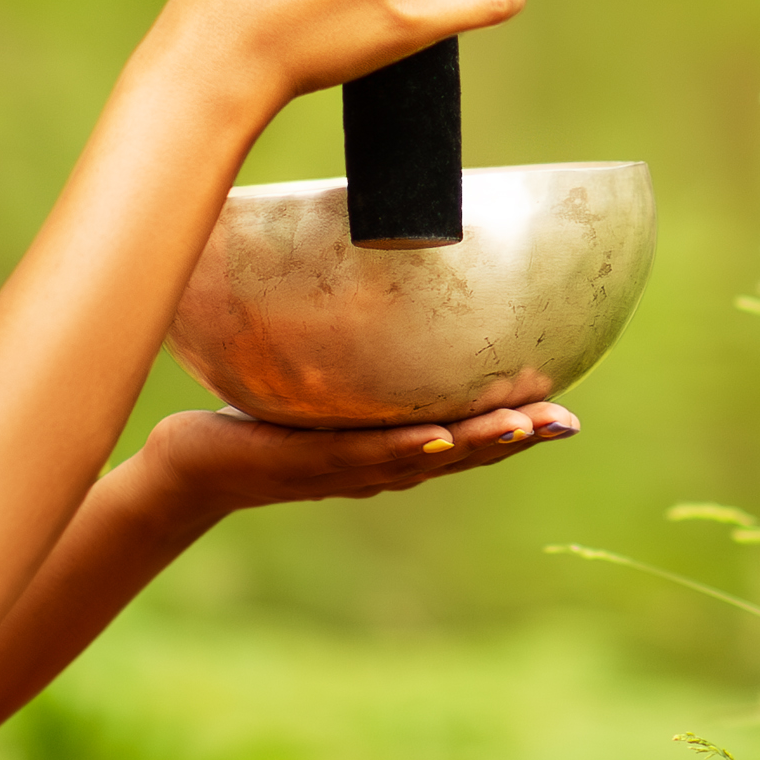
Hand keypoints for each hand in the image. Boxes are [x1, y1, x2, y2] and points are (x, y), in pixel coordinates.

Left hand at [139, 398, 582, 517]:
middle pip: (459, 457)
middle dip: (514, 440)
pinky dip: (402, 450)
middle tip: (564, 423)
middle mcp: (378, 468)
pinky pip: (360, 455)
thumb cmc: (260, 417)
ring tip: (520, 427)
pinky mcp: (305, 464)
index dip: (518, 431)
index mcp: (391, 449)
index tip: (567, 414)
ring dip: (474, 446)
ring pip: (422, 460)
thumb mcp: (322, 386)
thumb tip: (394, 288)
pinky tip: (434, 439)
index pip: (465, 441)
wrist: (192, 465)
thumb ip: (362, 359)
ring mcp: (345, 470)